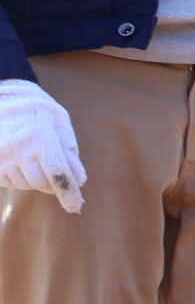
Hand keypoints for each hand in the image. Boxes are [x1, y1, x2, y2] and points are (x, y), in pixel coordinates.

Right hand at [0, 80, 85, 212]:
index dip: (68, 192)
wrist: (5, 98)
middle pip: (42, 183)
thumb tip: (79, 180)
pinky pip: (9, 181)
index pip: (58, 173)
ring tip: (36, 161)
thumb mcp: (61, 125)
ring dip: (36, 180)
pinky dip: (19, 178)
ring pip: (25, 184)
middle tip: (56, 174)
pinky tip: (22, 164)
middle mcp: (20, 148)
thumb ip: (70, 152)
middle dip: (53, 184)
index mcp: (42, 137)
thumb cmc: (39, 112)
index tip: (75, 205)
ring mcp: (3, 155)